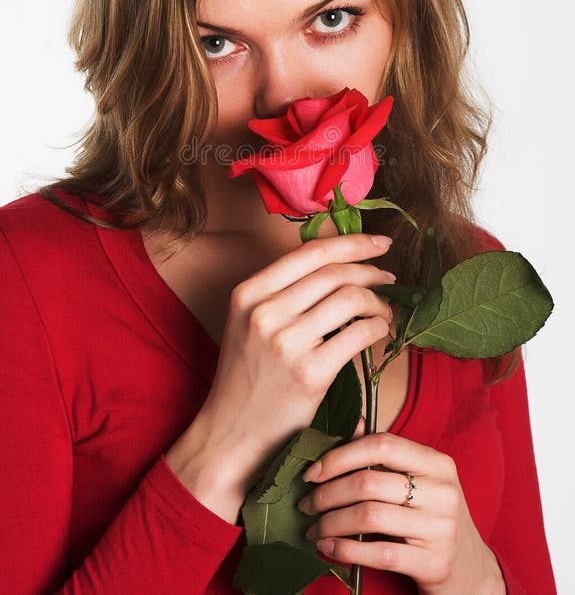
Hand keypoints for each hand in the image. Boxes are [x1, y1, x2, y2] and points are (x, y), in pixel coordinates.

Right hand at [165, 233, 393, 519]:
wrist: (230, 436)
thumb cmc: (246, 380)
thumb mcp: (248, 324)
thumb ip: (282, 293)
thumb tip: (338, 265)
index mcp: (247, 293)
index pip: (309, 252)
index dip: (350, 242)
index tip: (377, 242)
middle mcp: (263, 312)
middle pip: (334, 272)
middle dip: (370, 269)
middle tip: (388, 277)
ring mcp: (286, 342)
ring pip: (351, 298)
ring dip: (378, 302)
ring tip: (384, 313)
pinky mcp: (310, 373)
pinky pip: (360, 333)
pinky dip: (379, 328)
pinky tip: (381, 334)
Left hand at [297, 430, 505, 594]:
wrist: (470, 570)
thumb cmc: (434, 517)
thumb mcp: (420, 481)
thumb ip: (386, 455)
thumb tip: (350, 422)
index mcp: (437, 463)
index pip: (381, 445)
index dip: (340, 456)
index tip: (312, 471)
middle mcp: (442, 491)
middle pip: (368, 482)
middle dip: (327, 494)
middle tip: (306, 504)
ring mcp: (440, 527)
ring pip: (369, 516)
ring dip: (331, 523)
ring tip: (314, 528)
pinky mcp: (433, 562)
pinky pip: (378, 553)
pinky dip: (344, 550)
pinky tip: (327, 548)